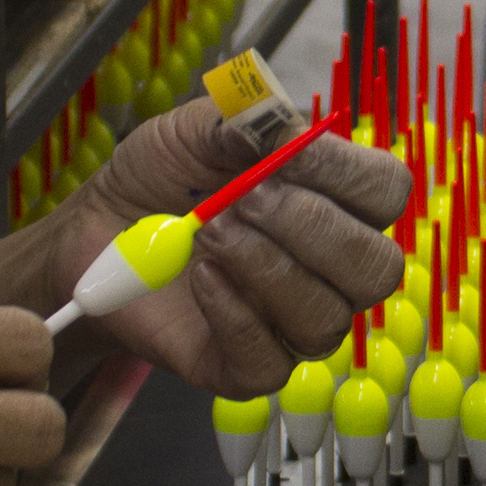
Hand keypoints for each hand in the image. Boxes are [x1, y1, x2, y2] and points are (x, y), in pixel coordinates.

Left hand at [57, 97, 413, 395]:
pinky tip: (201, 278)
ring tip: (209, 233)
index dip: (347, 174)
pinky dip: (234, 315)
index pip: (387, 192)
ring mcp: (294, 323)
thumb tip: (284, 129)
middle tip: (243, 199)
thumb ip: (243, 118)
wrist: (98, 231)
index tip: (287, 154)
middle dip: (310, 228)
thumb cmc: (162, 178)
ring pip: (326, 319)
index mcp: (336, 200)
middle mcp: (330, 268)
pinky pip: (270, 361)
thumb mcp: (194, 128)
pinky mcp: (248, 367)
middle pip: (376, 267)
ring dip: (265, 268)